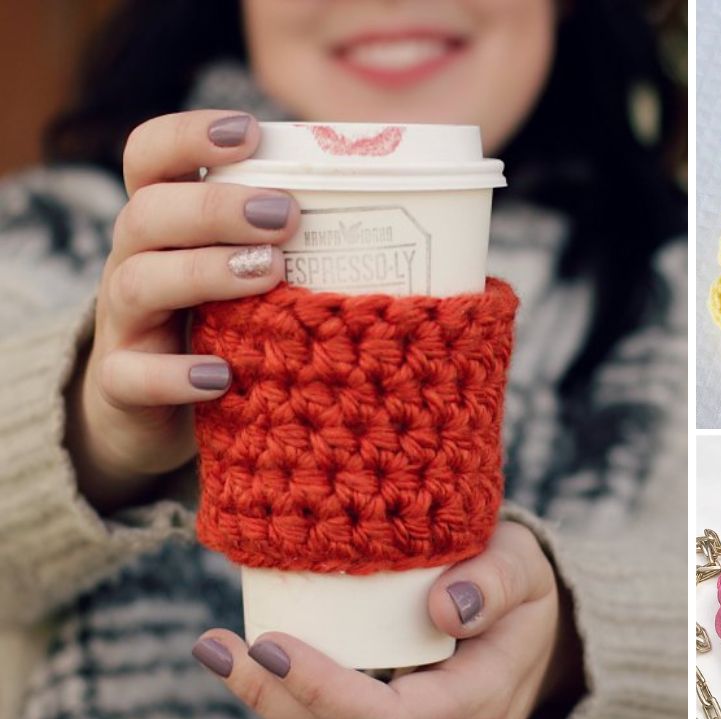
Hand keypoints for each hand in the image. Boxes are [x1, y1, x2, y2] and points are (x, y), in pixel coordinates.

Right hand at [66, 110, 297, 511]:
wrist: (162, 415)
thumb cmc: (232, 328)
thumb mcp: (259, 277)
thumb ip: (306, 246)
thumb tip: (428, 225)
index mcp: (169, 224)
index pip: (152, 156)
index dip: (188, 135)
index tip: (250, 131)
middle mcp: (136, 263)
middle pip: (147, 213)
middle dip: (216, 207)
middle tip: (284, 216)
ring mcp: (125, 325)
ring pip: (137, 283)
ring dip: (204, 272)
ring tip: (270, 274)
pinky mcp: (123, 385)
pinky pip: (132, 376)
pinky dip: (175, 373)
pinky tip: (222, 376)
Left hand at [191, 522, 583, 718]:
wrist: (544, 643)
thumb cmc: (524, 592)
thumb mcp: (523, 564)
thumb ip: (493, 579)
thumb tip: (441, 609)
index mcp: (482, 706)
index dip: (321, 690)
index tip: (268, 643)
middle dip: (272, 700)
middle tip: (216, 647)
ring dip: (273, 710)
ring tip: (222, 654)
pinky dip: (297, 717)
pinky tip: (264, 675)